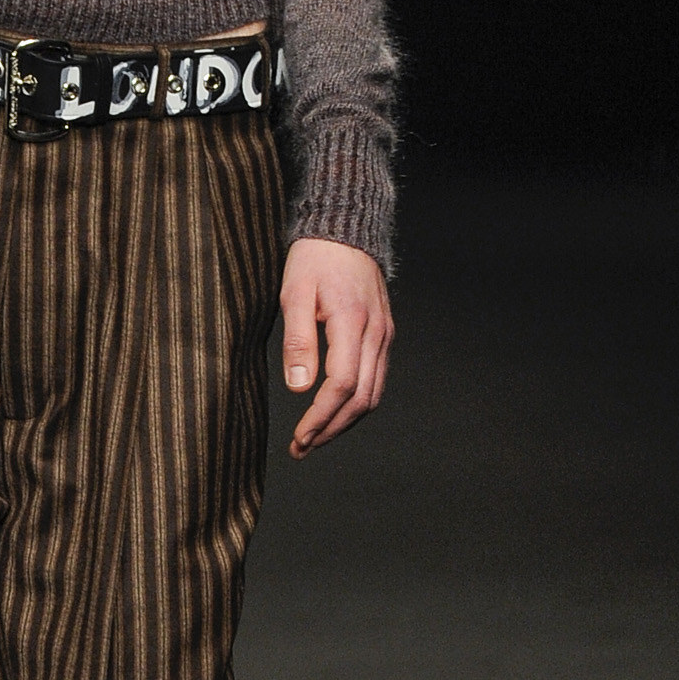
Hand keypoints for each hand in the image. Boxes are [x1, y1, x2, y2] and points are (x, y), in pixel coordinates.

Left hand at [281, 238, 392, 457]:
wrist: (345, 231)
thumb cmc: (314, 259)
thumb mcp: (294, 293)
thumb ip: (298, 340)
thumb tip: (299, 387)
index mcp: (352, 322)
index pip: (342, 385)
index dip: (320, 417)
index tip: (299, 438)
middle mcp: (376, 333)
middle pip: (362, 399)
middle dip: (332, 429)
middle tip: (302, 448)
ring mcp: (385, 335)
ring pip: (373, 394)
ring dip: (345, 422)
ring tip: (315, 437)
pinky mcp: (384, 334)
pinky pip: (376, 379)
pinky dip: (357, 403)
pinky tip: (334, 411)